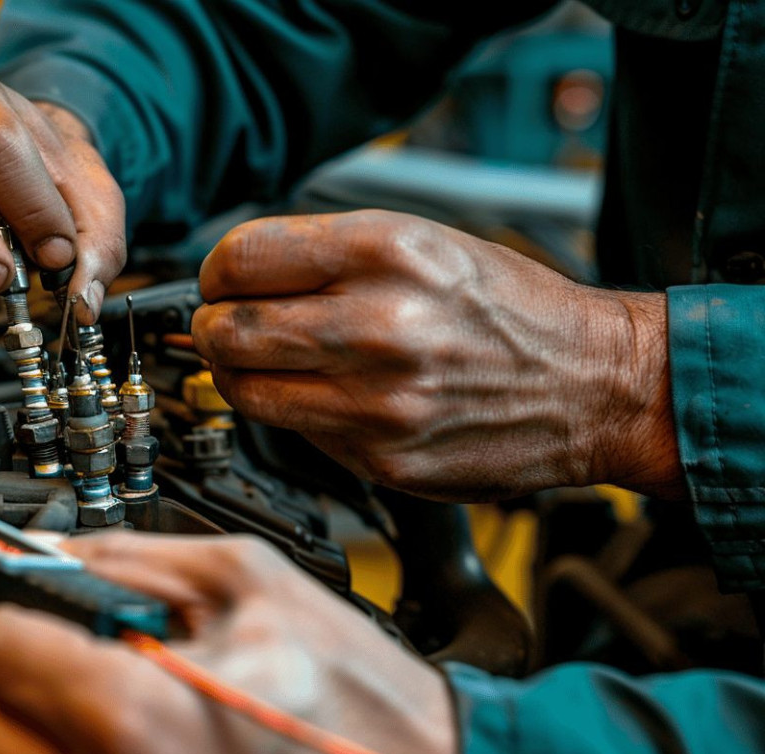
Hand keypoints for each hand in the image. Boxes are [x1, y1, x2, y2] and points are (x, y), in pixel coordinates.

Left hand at [0, 533, 457, 753]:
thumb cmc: (351, 686)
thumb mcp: (243, 578)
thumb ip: (126, 556)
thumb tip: (47, 549)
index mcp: (142, 716)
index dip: (16, 609)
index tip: (40, 599)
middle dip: (13, 673)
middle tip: (70, 644)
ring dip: (35, 723)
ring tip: (114, 689)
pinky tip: (129, 734)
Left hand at [191, 211, 682, 501]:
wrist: (594, 385)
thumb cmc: (509, 309)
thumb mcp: (424, 242)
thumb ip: (326, 253)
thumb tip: (237, 274)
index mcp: (386, 250)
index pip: (239, 258)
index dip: (217, 272)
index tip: (222, 281)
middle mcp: (378, 323)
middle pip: (226, 329)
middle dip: (212, 327)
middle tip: (226, 326)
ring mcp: (379, 400)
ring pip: (244, 390)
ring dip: (238, 376)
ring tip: (266, 363)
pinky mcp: (382, 458)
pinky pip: (294, 433)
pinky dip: (290, 413)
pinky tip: (322, 395)